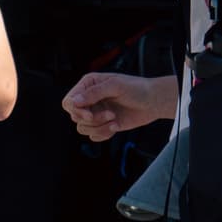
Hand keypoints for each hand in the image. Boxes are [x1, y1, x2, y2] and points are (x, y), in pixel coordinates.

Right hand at [61, 69, 175, 141]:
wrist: (153, 102)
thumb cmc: (136, 89)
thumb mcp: (115, 86)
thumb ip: (93, 93)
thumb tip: (74, 101)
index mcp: (88, 85)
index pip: (69, 101)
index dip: (75, 110)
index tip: (89, 115)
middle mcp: (89, 99)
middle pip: (74, 116)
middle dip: (92, 119)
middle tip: (110, 115)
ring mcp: (96, 112)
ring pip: (83, 128)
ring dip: (99, 127)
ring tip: (114, 120)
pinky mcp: (103, 124)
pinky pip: (93, 136)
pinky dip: (103, 134)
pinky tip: (116, 126)